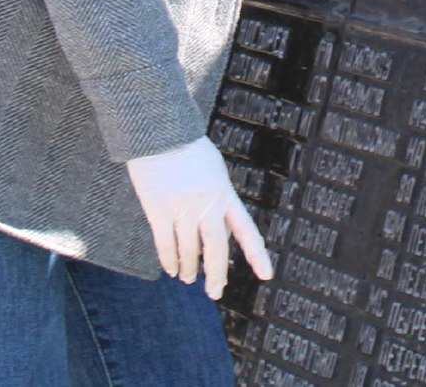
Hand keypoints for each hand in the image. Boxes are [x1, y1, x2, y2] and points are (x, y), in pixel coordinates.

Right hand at [124, 137, 273, 297]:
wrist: (160, 132)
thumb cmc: (189, 151)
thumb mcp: (216, 173)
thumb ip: (220, 202)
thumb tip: (220, 237)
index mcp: (226, 195)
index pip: (247, 230)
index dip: (257, 256)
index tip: (266, 276)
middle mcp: (207, 204)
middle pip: (216, 249)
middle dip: (217, 275)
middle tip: (215, 293)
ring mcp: (182, 207)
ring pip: (189, 251)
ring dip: (188, 269)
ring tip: (187, 277)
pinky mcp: (158, 209)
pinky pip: (165, 245)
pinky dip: (169, 261)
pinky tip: (171, 269)